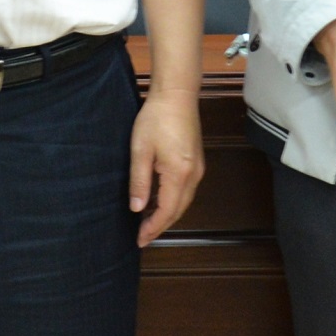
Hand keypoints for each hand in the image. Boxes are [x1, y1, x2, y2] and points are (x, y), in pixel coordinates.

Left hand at [129, 89, 204, 246]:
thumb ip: (139, 182)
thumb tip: (137, 208)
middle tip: (141, 237)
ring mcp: (197, 169)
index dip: (153, 228)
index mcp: (179, 174)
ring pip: (183, 201)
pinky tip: (158, 202)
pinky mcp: (196, 162)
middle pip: (178, 210)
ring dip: (166, 214)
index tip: (139, 240)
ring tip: (146, 223)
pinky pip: (185, 190)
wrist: (177, 95)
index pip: (167, 211)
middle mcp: (193, 175)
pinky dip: (172, 201)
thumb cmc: (156, 118)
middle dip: (160, 225)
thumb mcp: (140, 150)